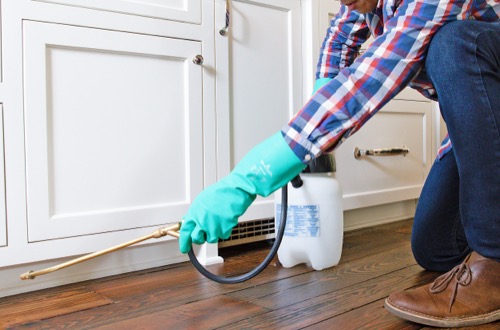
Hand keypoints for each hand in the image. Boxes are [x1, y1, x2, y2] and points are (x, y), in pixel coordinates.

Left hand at [179, 132, 305, 252]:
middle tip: (203, 234)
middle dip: (200, 238)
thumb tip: (191, 221)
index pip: (185, 232)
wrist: (235, 190)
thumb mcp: (202, 200)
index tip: (184, 247)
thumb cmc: (221, 192)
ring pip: (210, 239)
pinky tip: (224, 221)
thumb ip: (195, 213)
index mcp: (195, 213)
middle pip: (197, 239)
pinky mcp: (224, 229)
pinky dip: (224, 230)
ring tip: (217, 223)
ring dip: (213, 234)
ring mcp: (213, 226)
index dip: (184, 242)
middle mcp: (202, 221)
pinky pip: (222, 236)